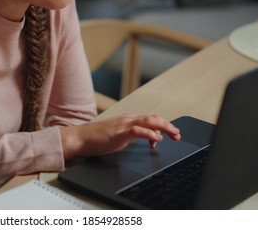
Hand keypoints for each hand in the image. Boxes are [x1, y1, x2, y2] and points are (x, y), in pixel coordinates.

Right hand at [60, 114, 180, 159]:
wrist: (79, 138)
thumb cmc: (95, 139)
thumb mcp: (118, 136)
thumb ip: (133, 136)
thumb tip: (149, 139)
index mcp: (128, 120)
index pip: (150, 119)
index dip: (164, 125)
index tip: (172, 134)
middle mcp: (128, 119)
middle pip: (153, 118)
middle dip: (168, 125)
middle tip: (178, 134)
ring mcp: (124, 124)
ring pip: (149, 121)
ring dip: (164, 127)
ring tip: (174, 135)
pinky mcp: (120, 132)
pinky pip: (138, 131)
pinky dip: (150, 134)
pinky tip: (156, 139)